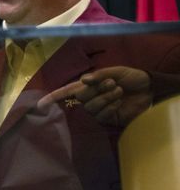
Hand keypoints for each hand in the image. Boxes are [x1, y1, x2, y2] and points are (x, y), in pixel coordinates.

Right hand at [37, 66, 151, 126]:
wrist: (150, 90)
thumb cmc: (132, 78)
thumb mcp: (115, 71)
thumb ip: (98, 75)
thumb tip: (83, 80)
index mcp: (88, 85)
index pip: (66, 92)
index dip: (53, 98)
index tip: (39, 105)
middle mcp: (89, 98)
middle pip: (80, 97)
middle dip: (97, 89)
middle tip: (113, 83)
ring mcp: (97, 110)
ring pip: (91, 106)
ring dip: (106, 97)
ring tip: (119, 91)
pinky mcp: (106, 119)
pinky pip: (101, 114)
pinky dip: (111, 106)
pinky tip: (120, 102)